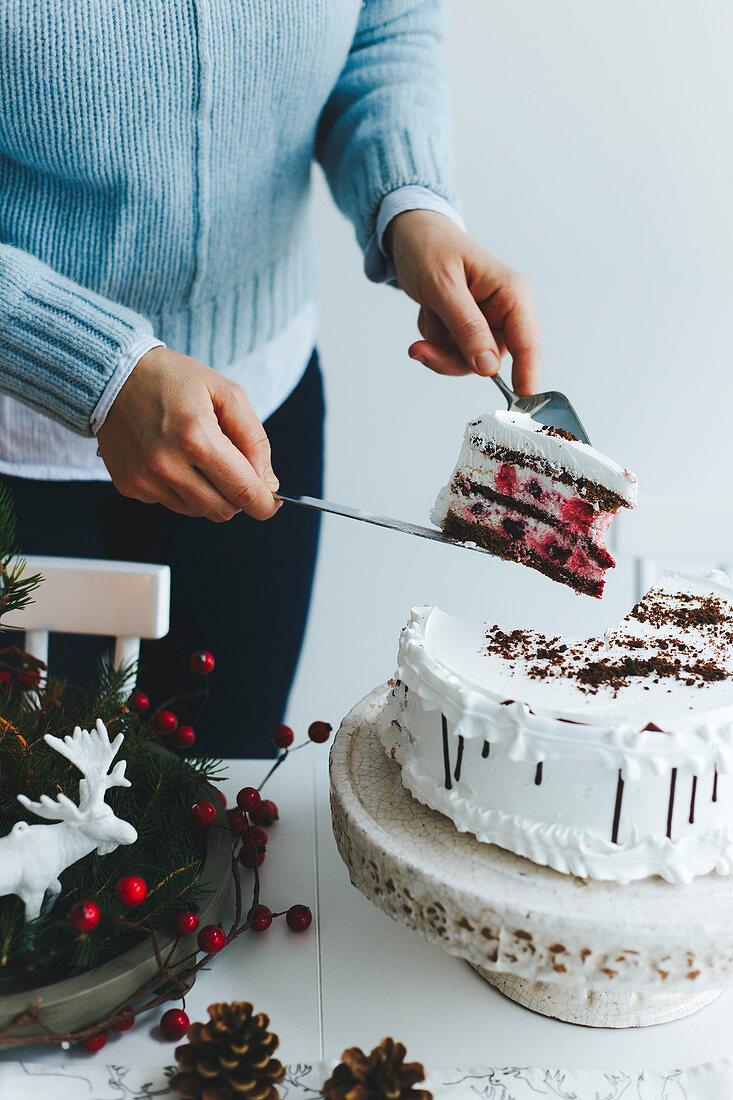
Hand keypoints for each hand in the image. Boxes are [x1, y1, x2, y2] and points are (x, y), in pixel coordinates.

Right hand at [97, 347, 279, 521]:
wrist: (115, 375)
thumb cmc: (176, 380)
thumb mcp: (226, 393)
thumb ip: (254, 438)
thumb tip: (267, 482)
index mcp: (196, 437)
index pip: (242, 491)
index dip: (265, 503)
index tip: (273, 502)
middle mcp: (167, 464)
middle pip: (222, 510)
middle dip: (238, 499)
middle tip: (239, 475)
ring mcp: (144, 478)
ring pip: (198, 511)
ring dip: (210, 494)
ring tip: (200, 458)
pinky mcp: (129, 485)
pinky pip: (171, 504)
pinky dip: (182, 490)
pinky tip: (174, 460)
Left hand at [386, 209, 540, 394]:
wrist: (411, 236)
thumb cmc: (430, 248)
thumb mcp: (443, 286)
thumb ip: (466, 327)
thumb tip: (487, 366)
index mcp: (512, 293)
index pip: (527, 341)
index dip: (527, 371)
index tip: (523, 397)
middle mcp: (505, 310)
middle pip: (489, 360)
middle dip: (452, 356)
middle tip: (421, 348)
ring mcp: (487, 322)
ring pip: (468, 361)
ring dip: (439, 345)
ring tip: (428, 311)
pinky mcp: (470, 329)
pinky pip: (453, 352)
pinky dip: (434, 338)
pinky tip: (430, 312)